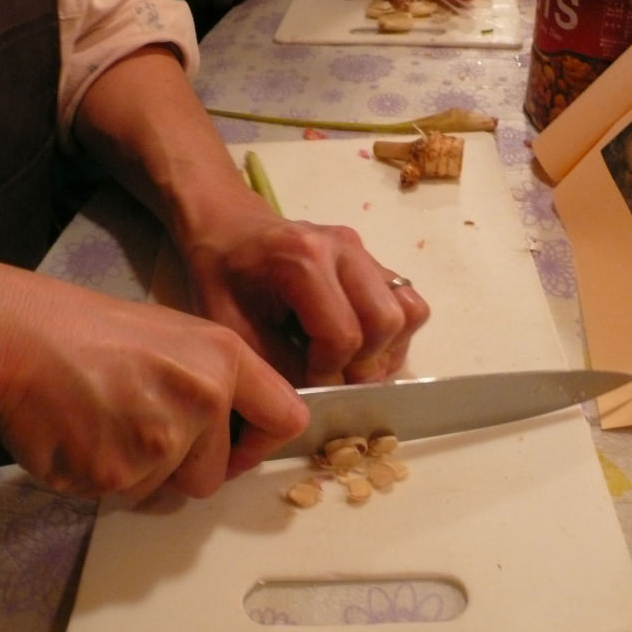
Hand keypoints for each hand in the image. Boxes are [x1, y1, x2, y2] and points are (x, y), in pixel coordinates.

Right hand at [0, 267, 307, 499]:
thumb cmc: (94, 331)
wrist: (26, 338)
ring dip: (141, 473)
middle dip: (185, 466)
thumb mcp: (178, 335)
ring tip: (110, 422)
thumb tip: (237, 424)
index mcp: (225, 359)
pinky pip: (123, 498)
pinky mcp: (117, 474)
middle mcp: (204, 399)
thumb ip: (218, 379)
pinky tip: (87, 436)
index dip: (264, 442)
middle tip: (146, 429)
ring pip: (166, 491)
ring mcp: (162, 441)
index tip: (242, 446)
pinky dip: (104, 478)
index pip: (287, 419)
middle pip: (215, 475)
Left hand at [185, 217, 429, 387]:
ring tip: (351, 364)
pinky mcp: (374, 260)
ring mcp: (364, 251)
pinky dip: (394, 334)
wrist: (229, 227)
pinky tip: (362, 347)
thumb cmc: (222, 275)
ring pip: (408, 311)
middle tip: (333, 379)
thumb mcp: (229, 325)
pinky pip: (408, 303)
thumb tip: (312, 403)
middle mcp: (344, 248)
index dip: (329, 374)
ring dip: (386, 350)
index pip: (344, 335)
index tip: (306, 389)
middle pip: (386, 322)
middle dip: (364, 364)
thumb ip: (272, 365)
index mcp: (303, 258)